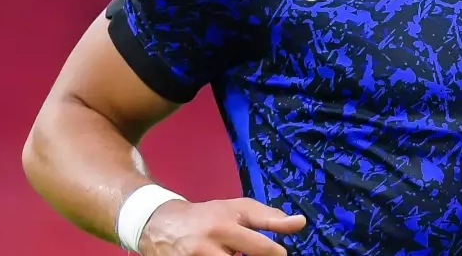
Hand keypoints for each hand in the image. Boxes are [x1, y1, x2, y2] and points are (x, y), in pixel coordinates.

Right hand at [138, 197, 306, 255]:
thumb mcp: (238, 209)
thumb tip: (300, 223)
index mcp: (223, 228)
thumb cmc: (208, 215)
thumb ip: (270, 217)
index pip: (260, 249)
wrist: (160, 223)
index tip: (279, 255)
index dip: (276, 255)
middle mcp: (205, 248)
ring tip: (234, 254)